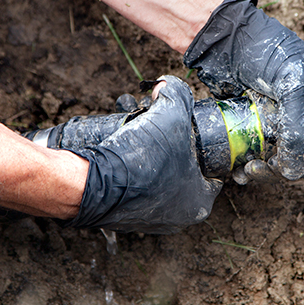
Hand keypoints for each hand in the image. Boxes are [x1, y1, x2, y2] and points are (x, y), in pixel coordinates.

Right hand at [63, 76, 221, 233]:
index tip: (190, 131)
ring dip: (149, 154)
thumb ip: (177, 95)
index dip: (202, 146)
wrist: (91, 184)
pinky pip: (134, 185)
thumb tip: (167, 85)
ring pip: (157, 176)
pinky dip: (130, 167)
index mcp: (199, 201)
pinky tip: (123, 149)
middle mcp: (176, 216)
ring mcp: (149, 219)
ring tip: (138, 132)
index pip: (212, 171)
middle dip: (171, 145)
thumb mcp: (170, 115)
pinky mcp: (123, 215)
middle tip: (159, 127)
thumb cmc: (140, 159)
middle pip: (182, 170)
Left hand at [184, 0, 303, 180]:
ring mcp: (284, 121)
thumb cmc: (269, 52)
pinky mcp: (258, 126)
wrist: (226, 38)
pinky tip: (239, 171)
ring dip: (268, 171)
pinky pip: (261, 155)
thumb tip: (293, 173)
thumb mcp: (295, 87)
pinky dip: (252, 167)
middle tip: (269, 168)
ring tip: (248, 171)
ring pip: (283, 160)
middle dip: (290, 169)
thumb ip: (298, 130)